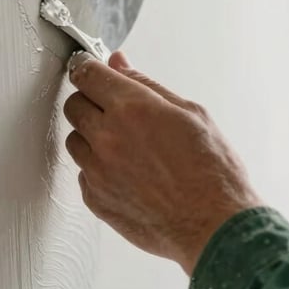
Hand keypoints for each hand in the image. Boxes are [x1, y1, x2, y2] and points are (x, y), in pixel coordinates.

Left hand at [63, 51, 262, 275]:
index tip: (92, 72)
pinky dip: (98, 169)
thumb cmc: (212, 171)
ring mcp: (98, 171)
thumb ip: (147, 85)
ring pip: (75, 140)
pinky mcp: (95, 199)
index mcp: (133, 108)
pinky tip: (129, 173)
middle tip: (117, 111)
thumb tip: (119, 64)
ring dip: (92, 137)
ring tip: (128, 147)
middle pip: (73, 105)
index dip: (88, 69)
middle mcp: (108, 137)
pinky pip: (83, 173)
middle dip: (91, 101)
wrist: (215, 225)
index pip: (87, 74)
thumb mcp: (191, 113)